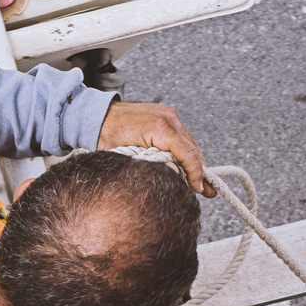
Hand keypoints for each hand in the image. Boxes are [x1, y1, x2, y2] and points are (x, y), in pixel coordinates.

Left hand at [96, 101, 210, 195]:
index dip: (195, 173)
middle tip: (208, 191)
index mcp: (159, 127)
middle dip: (200, 171)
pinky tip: (185, 167)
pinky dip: (184, 153)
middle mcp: (168, 118)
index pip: (186, 152)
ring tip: (199, 183)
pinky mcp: (167, 116)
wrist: (98, 114)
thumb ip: (152, 166)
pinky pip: (181, 138)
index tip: (198, 188)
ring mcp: (169, 115)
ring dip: (192, 162)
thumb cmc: (106, 135)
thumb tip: (176, 175)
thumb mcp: (127, 157)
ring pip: (188, 144)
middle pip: (192, 149)